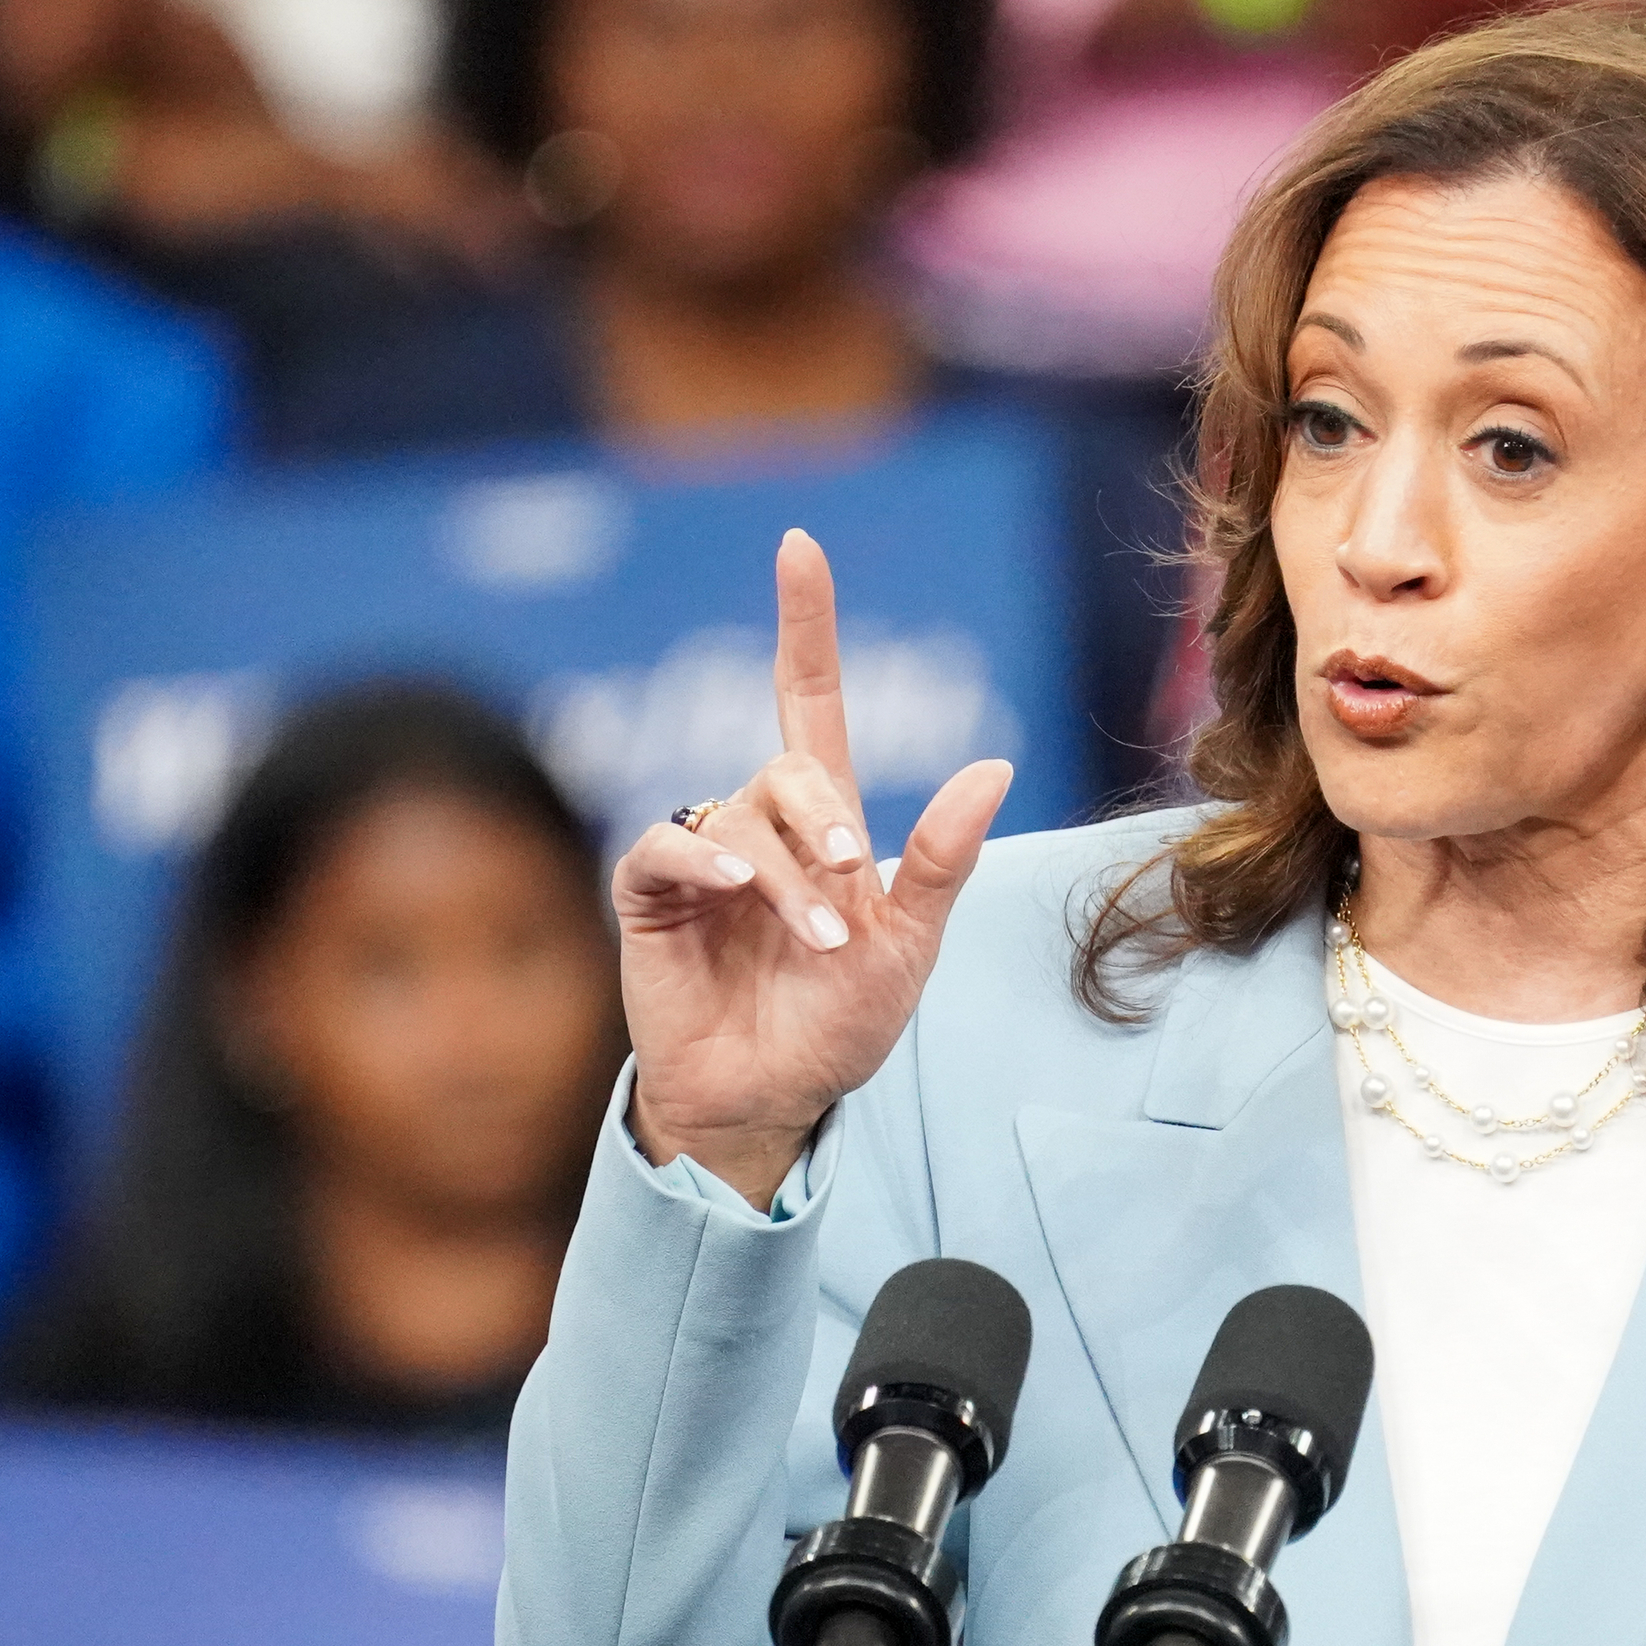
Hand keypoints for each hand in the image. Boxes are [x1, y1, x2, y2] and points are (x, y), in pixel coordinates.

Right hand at [618, 530, 1010, 1206]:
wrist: (774, 1100)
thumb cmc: (839, 1024)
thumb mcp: (911, 946)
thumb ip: (943, 860)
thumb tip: (995, 763)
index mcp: (824, 824)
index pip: (812, 699)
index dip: (805, 624)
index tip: (800, 544)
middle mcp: (761, 827)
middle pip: (786, 767)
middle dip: (822, 816)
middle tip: (851, 883)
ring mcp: (703, 859)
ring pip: (738, 816)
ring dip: (786, 875)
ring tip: (819, 942)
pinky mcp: (650, 897)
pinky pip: (665, 845)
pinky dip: (704, 860)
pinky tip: (736, 893)